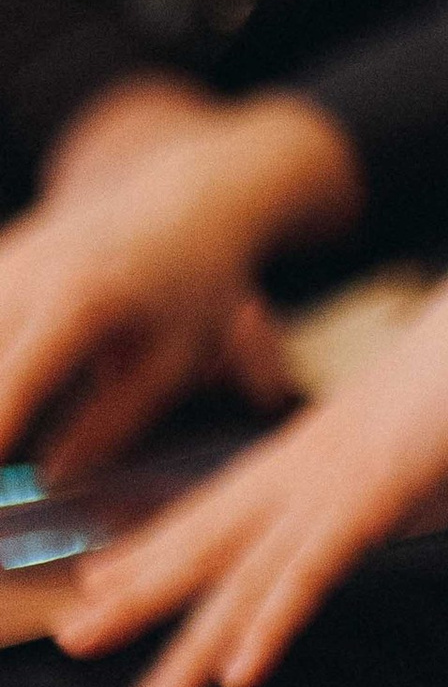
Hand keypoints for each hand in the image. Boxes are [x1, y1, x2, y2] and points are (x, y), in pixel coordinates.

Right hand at [0, 95, 355, 476]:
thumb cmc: (189, 290)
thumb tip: (49, 479)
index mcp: (79, 301)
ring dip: (2, 391)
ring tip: (17, 434)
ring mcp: (3, 262)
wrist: (181, 207)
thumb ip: (111, 425)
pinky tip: (21, 392)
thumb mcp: (174, 363)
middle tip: (12, 465)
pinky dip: (2, 363)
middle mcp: (27, 275)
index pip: (15, 382)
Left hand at [55, 212, 447, 686]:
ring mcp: (334, 481)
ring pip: (245, 576)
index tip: (108, 574)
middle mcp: (310, 464)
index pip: (227, 504)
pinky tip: (240, 674)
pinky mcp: (372, 496)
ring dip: (194, 643)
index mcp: (326, 445)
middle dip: (141, 593)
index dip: (166, 542)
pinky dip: (271, 623)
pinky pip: (308, 573)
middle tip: (77, 637)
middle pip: (209, 540)